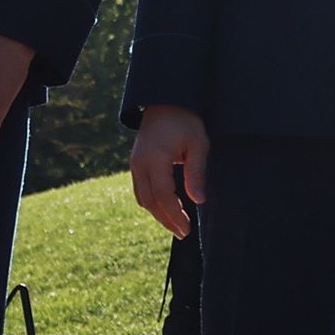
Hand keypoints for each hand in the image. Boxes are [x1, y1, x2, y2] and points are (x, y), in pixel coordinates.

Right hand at [130, 106, 210, 236]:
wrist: (165, 102)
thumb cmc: (186, 121)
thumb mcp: (198, 143)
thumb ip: (197, 172)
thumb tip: (199, 201)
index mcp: (155, 159)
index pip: (163, 196)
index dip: (175, 215)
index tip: (187, 229)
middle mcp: (140, 165)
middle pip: (150, 202)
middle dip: (166, 220)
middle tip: (183, 233)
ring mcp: (135, 164)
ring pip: (143, 198)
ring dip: (158, 213)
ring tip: (176, 225)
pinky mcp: (136, 164)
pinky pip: (141, 190)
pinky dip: (153, 202)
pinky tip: (167, 208)